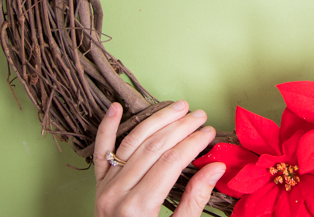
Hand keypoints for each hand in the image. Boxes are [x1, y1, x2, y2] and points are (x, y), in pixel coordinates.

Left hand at [93, 101, 224, 216]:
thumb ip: (195, 200)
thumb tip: (216, 167)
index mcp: (137, 208)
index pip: (170, 161)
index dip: (193, 143)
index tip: (210, 133)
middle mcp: (117, 193)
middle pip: (153, 147)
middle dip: (180, 127)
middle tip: (201, 116)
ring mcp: (104, 186)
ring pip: (131, 141)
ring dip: (156, 119)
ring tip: (178, 106)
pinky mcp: (98, 184)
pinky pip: (100, 151)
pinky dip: (106, 127)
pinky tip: (115, 107)